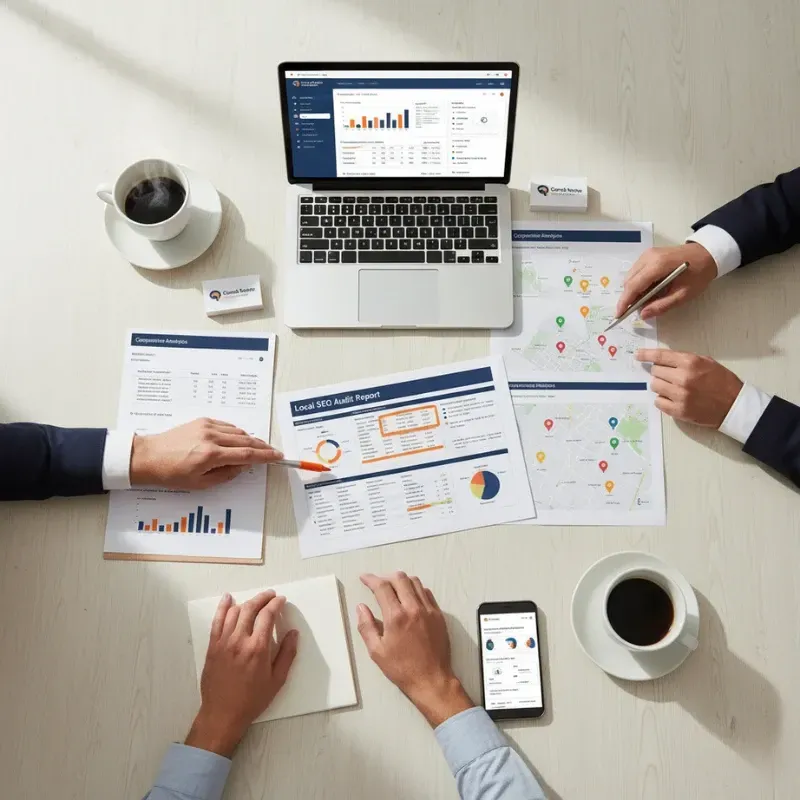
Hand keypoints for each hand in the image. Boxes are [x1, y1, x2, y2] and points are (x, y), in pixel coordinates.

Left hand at [129, 418, 282, 488]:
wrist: (148, 457)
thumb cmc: (171, 474)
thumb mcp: (201, 483)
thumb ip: (227, 474)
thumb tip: (244, 466)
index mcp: (211, 455)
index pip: (247, 455)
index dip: (265, 456)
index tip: (277, 456)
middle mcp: (211, 437)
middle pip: (246, 440)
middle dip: (262, 447)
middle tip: (272, 452)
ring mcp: (207, 426)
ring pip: (238, 431)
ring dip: (249, 440)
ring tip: (254, 449)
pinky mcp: (202, 421)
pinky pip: (227, 426)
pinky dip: (235, 433)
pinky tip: (236, 441)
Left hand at [185, 591, 297, 757]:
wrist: (222, 714)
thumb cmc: (252, 699)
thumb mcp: (277, 680)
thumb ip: (287, 654)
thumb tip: (293, 633)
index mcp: (258, 648)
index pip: (267, 615)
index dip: (275, 604)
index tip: (281, 600)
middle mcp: (240, 640)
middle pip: (251, 608)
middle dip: (263, 598)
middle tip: (271, 595)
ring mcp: (224, 642)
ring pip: (235, 612)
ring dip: (247, 601)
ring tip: (256, 600)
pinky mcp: (212, 646)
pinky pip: (217, 621)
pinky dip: (223, 607)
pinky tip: (228, 598)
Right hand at [357, 572, 472, 726]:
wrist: (431, 680)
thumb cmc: (402, 668)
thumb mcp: (377, 652)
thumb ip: (366, 626)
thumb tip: (361, 607)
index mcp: (396, 617)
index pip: (382, 587)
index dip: (371, 579)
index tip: (364, 578)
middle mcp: (413, 608)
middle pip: (400, 579)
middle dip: (386, 577)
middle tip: (378, 584)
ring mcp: (429, 610)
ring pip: (415, 582)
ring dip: (402, 580)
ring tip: (393, 588)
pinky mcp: (439, 615)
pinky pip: (427, 593)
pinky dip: (416, 589)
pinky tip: (410, 597)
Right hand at [616, 243, 716, 319]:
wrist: (708, 253)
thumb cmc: (699, 273)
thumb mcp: (684, 294)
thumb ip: (662, 305)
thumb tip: (643, 315)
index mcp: (657, 265)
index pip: (633, 286)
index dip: (624, 302)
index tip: (619, 315)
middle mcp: (648, 257)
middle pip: (629, 281)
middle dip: (629, 298)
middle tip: (636, 310)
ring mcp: (647, 254)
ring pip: (630, 276)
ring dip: (633, 290)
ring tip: (645, 300)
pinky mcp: (648, 254)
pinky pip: (635, 271)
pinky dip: (637, 283)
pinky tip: (648, 289)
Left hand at [637, 349, 742, 426]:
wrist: (734, 405)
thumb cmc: (722, 382)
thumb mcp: (706, 362)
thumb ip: (684, 359)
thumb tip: (663, 359)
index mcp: (690, 363)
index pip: (661, 356)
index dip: (646, 355)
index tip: (637, 355)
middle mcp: (683, 378)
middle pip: (655, 372)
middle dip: (660, 373)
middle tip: (671, 376)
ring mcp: (680, 395)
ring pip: (654, 386)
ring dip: (661, 386)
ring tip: (674, 388)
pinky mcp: (678, 411)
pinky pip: (658, 402)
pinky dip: (663, 399)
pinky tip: (674, 398)